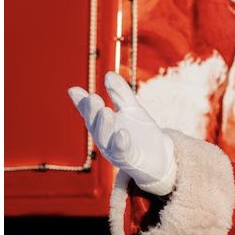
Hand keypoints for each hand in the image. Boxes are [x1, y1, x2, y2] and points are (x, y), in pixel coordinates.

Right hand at [68, 72, 176, 194]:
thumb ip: (120, 93)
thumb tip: (108, 74)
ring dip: (104, 126)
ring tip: (106, 111)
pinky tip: (122, 133)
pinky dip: (121, 143)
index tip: (75, 90)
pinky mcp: (128, 159)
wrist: (159, 157)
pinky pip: (122, 152)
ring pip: (105, 139)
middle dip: (92, 112)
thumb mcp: (132, 109)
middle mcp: (105, 138)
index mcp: (104, 125)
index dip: (82, 103)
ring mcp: (114, 150)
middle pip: (95, 125)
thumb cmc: (140, 133)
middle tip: (93, 98)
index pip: (90, 113)